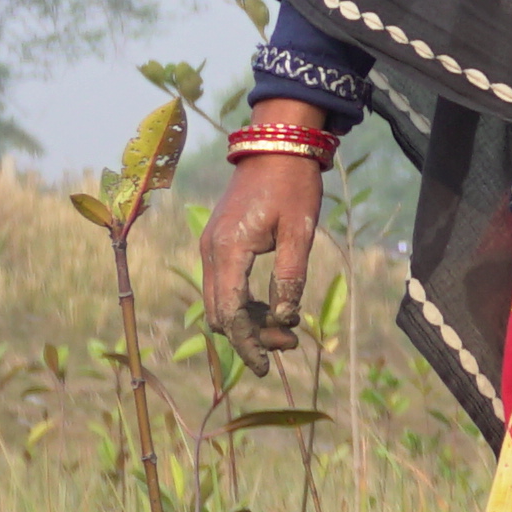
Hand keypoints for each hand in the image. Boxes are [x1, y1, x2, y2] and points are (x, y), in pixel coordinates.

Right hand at [199, 134, 330, 353]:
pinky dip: (244, 303)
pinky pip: (224, 285)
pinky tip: (273, 310)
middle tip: (290, 344)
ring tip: (288, 332)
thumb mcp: (300, 233)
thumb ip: (290, 278)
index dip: (248, 344)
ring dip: (248, 322)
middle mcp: (211, 252)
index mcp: (228, 250)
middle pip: (220, 313)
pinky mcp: (219, 244)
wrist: (276, 145)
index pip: (229, 313)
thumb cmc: (292, 185)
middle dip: (251, 336)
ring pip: (220, 302)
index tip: (268, 367)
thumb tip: (285, 319)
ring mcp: (211, 247)